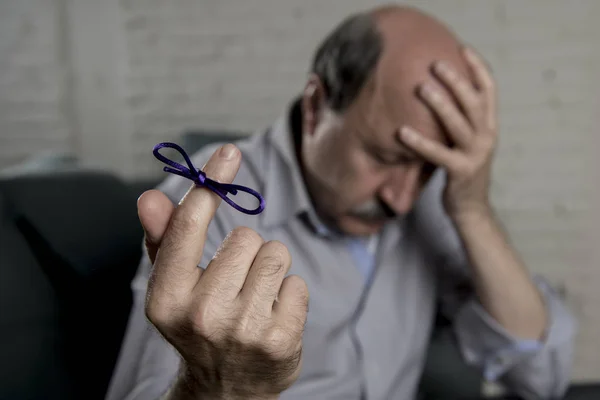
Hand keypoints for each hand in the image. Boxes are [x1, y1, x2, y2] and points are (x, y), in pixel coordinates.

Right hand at [138, 144, 307, 398]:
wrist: (227, 387)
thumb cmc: (200, 322)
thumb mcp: (174, 286)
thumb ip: (164, 239)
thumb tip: (149, 197)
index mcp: (167, 296)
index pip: (189, 225)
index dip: (210, 183)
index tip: (229, 151)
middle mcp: (201, 314)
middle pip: (246, 237)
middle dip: (246, 253)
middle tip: (236, 284)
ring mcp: (243, 330)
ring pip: (276, 254)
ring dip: (270, 269)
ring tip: (254, 298)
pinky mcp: (280, 341)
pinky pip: (297, 282)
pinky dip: (290, 294)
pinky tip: (273, 316)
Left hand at [400, 47, 496, 221]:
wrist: (471, 209)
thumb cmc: (462, 171)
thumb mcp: (464, 142)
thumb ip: (458, 122)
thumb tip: (434, 94)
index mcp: (489, 126)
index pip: (489, 91)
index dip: (478, 68)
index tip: (462, 49)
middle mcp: (487, 137)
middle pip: (474, 102)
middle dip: (456, 80)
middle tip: (435, 64)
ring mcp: (476, 155)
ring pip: (459, 124)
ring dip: (440, 104)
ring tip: (421, 88)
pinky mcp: (461, 172)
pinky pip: (438, 154)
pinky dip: (420, 142)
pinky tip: (401, 132)